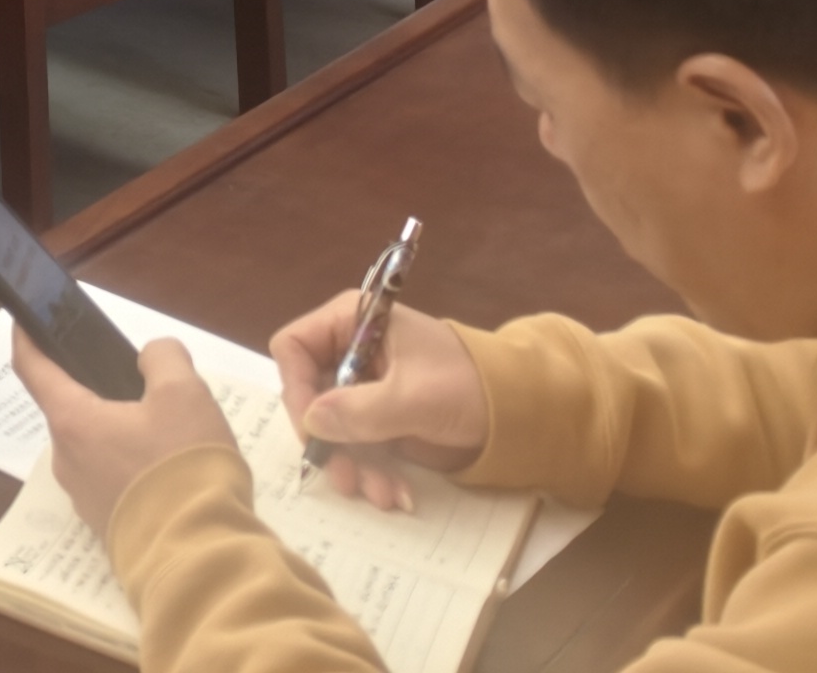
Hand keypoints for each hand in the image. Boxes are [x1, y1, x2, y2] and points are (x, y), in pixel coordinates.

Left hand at [9, 336, 238, 532]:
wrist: (198, 559)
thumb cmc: (181, 467)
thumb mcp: (185, 394)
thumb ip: (163, 358)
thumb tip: (151, 358)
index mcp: (72, 421)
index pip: (31, 367)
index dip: (27, 337)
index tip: (26, 319)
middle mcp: (66, 460)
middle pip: (72, 410)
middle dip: (99, 392)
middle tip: (142, 385)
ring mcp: (85, 499)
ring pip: (95, 448)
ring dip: (120, 433)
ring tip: (169, 430)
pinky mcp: (108, 528)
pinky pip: (112, 482)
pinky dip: (131, 467)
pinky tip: (169, 470)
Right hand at [270, 293, 484, 510]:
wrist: (522, 412)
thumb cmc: (468, 385)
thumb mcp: (414, 397)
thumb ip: (361, 410)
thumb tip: (310, 421)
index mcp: (352, 322)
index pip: (294, 347)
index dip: (296, 387)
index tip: (312, 429)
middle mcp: (351, 351)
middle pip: (311, 394)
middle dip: (330, 441)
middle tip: (345, 477)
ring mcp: (366, 388)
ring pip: (334, 428)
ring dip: (353, 465)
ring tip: (381, 494)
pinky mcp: (383, 419)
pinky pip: (359, 445)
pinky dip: (372, 471)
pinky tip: (394, 493)